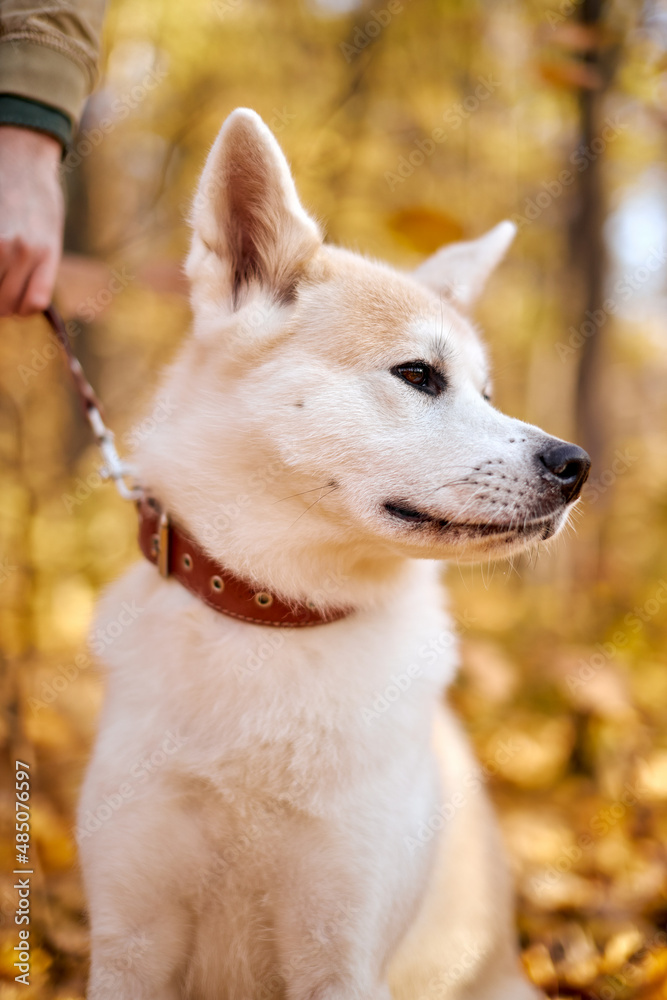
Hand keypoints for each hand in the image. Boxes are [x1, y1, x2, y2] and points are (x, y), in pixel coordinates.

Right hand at [0, 126, 63, 315]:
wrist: (21, 153)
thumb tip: (24, 301)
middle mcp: (23, 249)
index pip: (33, 303)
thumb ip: (40, 266)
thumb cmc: (38, 195)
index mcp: (46, 252)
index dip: (21, 308)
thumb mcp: (50, 232)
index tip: (15, 302)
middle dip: (0, 304)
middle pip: (5, 303)